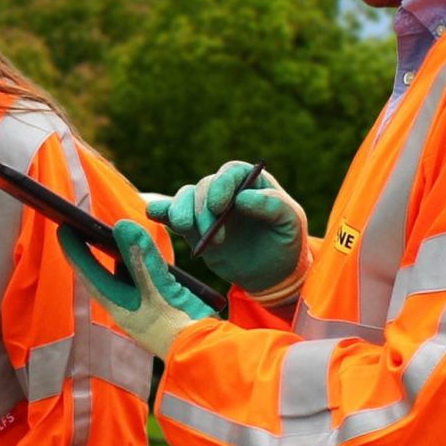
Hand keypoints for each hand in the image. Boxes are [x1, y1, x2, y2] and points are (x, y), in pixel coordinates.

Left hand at [58, 222, 213, 360]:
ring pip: (123, 276)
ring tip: (106, 234)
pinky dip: (138, 263)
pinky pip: (142, 279)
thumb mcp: (159, 289)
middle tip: (81, 227)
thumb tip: (121, 226)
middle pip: (103, 274)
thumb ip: (142, 258)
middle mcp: (127, 307)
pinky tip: (141, 252)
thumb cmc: (180, 326)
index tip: (62, 228)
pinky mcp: (160, 306)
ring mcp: (143, 308)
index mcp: (119, 307)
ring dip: (115, 256)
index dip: (75, 251)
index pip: (90, 274)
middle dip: (91, 252)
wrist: (207, 352)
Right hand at [146, 161, 309, 304]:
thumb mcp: (291, 223)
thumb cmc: (285, 241)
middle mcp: (225, 190)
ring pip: (184, 198)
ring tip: (184, 230)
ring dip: (180, 211)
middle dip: (202, 210)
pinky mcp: (191, 227)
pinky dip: (160, 211)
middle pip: (204, 187)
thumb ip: (274, 206)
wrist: (270, 273)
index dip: (222, 185)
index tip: (218, 206)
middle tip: (213, 237)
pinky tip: (154, 214)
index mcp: (251, 182)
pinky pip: (171, 213)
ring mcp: (205, 208)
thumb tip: (243, 198)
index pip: (231, 172)